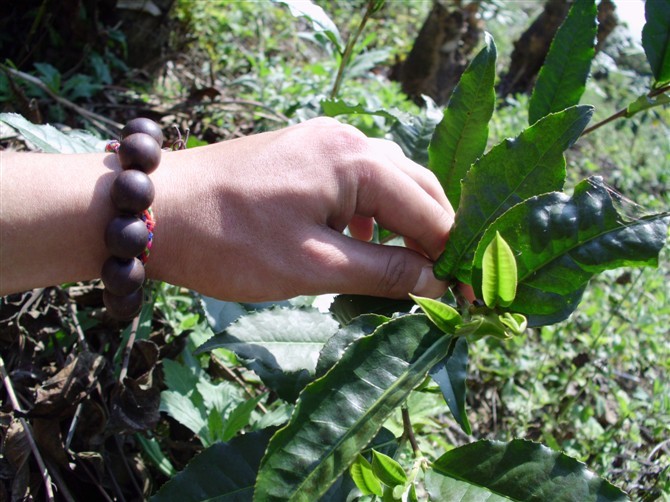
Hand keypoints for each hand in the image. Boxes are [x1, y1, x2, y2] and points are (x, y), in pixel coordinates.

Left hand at [150, 118, 453, 300]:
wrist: (154, 210)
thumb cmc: (231, 242)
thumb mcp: (314, 266)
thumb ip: (384, 273)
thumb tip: (438, 284)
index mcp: (358, 162)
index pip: (430, 211)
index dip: (451, 257)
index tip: (465, 297)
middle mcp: (348, 138)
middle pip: (416, 188)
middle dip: (433, 236)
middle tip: (441, 284)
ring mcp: (322, 141)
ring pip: (386, 183)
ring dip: (403, 224)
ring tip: (405, 268)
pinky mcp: (301, 152)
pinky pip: (355, 181)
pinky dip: (370, 214)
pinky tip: (359, 243)